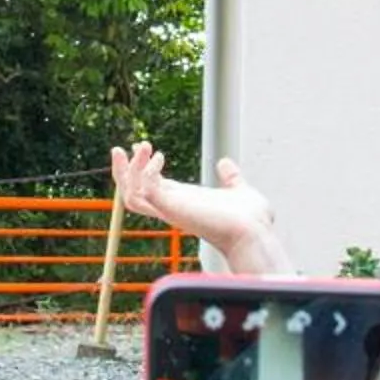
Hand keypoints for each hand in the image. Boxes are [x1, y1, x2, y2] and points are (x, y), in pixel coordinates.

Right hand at [110, 142, 292, 274]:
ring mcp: (171, 210)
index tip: (140, 146)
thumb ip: (230, 177)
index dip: (140, 168)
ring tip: (142, 146)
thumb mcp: (238, 190)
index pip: (149, 187)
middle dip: (123, 170)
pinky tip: (159, 157)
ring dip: (129, 170)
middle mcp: (172, 208)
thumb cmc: (250, 219)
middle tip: (124, 147)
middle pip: (131, 194)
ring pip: (130, 196)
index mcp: (183, 202)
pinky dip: (146, 173)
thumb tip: (225, 163)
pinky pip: (145, 192)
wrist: (256, 232)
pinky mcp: (173, 208)